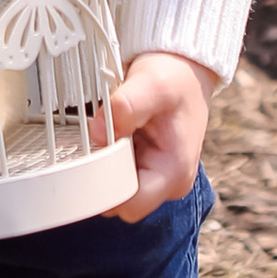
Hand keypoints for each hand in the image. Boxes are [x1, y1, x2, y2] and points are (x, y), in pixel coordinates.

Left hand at [105, 50, 216, 222]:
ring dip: (103, 168)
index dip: (105, 188)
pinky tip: (109, 137)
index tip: (91, 160)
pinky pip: (117, 176)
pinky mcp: (145, 169)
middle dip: (101, 177)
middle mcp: (168, 182)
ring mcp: (156, 178)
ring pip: (115, 190)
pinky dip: (107, 160)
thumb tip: (98, 132)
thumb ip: (125, 107)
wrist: (185, 72)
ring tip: (106, 135)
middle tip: (95, 142)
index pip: (130, 205)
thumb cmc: (175, 79)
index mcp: (174, 172)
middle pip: (119, 203)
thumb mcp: (152, 84)